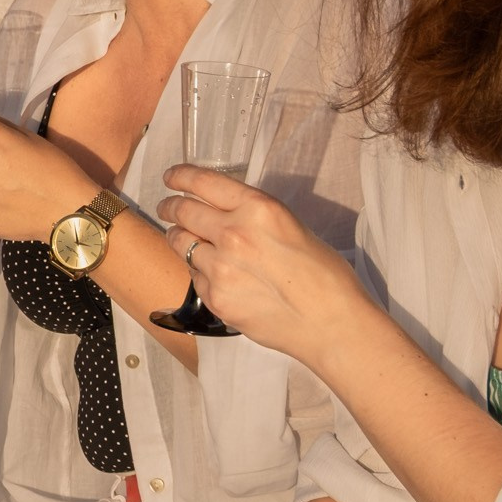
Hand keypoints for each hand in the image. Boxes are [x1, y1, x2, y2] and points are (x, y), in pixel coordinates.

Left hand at [156, 165, 372, 364]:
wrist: (333, 325)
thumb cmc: (325, 275)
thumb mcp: (291, 226)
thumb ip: (253, 216)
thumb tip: (222, 211)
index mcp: (258, 208)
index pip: (203, 182)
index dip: (180, 176)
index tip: (171, 177)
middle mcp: (233, 233)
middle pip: (182, 210)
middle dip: (170, 206)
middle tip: (167, 207)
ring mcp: (220, 267)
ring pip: (180, 242)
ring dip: (179, 237)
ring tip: (184, 238)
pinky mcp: (215, 297)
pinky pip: (194, 275)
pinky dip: (199, 271)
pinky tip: (214, 275)